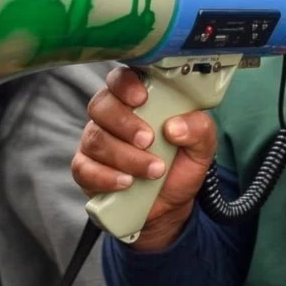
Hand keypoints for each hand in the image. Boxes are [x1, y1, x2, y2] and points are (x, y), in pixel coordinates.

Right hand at [72, 67, 217, 251]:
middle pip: (101, 106)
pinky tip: (127, 182)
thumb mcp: (201, 146)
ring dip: (125, 156)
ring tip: (153, 170)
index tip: (141, 98)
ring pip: (95, 139)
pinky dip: (107, 176)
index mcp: (137, 100)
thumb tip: (174, 127)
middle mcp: (111, 117)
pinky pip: (84, 168)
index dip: (125, 84)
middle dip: (125, 123)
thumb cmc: (180, 165)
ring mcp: (95, 142)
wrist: (169, 206)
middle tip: (149, 141)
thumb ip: (199, 128)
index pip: (120, 79)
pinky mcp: (86, 170)